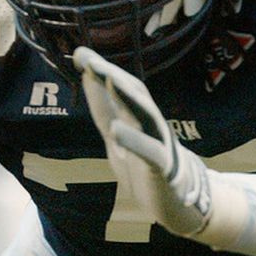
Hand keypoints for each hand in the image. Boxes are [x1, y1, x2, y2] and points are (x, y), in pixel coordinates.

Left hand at [74, 47, 212, 237]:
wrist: (175, 201)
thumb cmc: (144, 163)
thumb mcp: (116, 135)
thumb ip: (103, 108)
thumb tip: (87, 76)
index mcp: (139, 116)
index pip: (122, 88)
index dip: (102, 71)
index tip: (79, 54)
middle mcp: (151, 124)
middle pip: (134, 95)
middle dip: (112, 76)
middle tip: (90, 59)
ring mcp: (159, 144)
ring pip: (145, 115)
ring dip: (126, 97)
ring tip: (107, 80)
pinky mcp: (161, 168)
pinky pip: (149, 152)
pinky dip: (133, 140)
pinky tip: (116, 130)